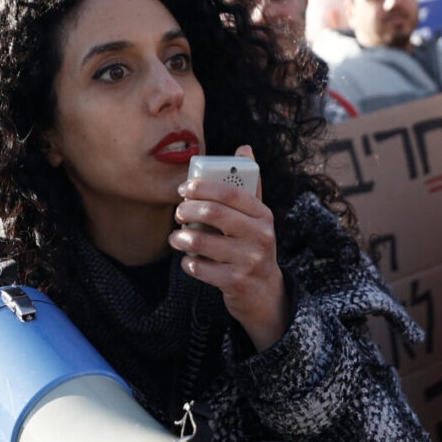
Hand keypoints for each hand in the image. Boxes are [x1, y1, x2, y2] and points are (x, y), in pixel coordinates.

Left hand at [172, 145, 290, 351]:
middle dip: (187, 210)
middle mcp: (261, 235)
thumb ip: (249, 185)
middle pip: (214, 213)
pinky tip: (188, 260)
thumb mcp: (257, 217)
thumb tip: (245, 148)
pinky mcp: (237, 282)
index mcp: (263, 214)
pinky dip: (189, 263)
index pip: (230, 191)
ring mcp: (250, 260)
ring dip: (181, 238)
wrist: (266, 293)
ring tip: (176, 238)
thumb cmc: (253, 246)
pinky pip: (201, 268)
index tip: (184, 189)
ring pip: (203, 242)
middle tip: (178, 213)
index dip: (202, 186)